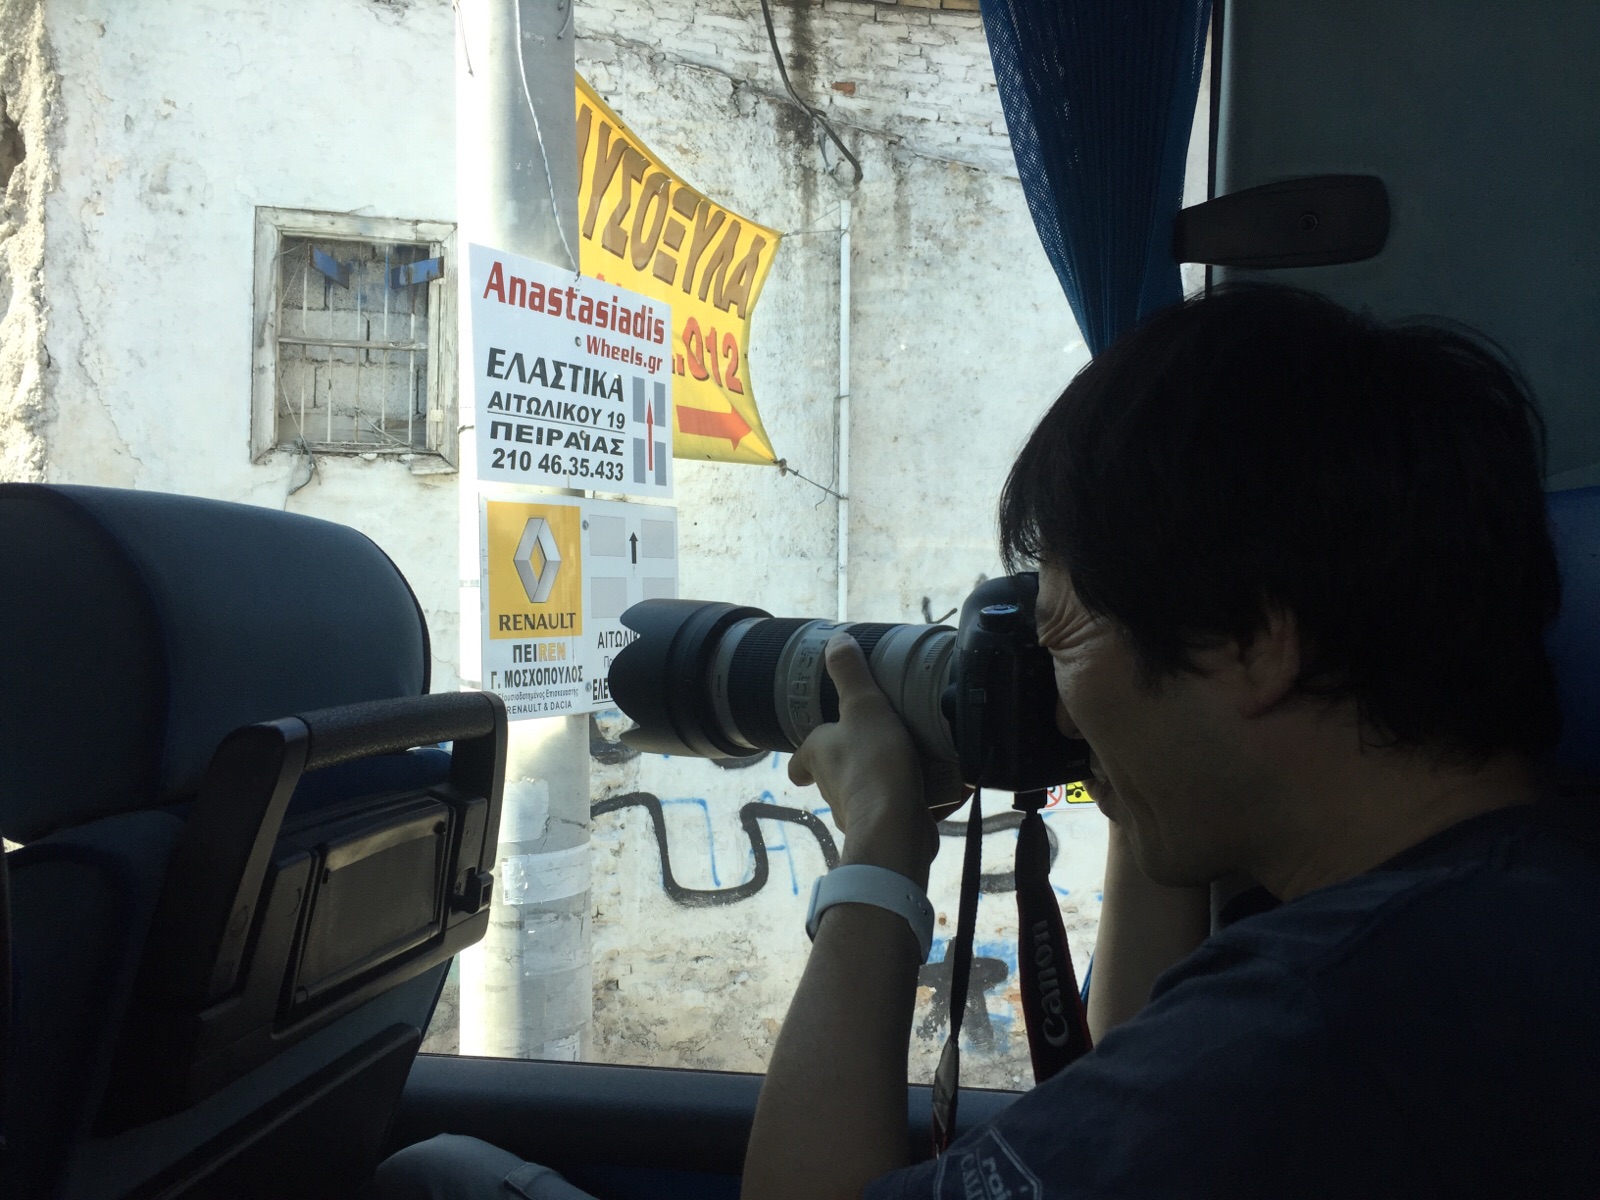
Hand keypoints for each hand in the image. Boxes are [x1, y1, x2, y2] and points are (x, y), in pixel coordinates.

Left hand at [787, 633, 965, 887]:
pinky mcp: (889, 827)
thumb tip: (836, 640)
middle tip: (876, 741)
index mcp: (818, 756)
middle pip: (835, 774)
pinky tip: (942, 784)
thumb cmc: (872, 762)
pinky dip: (917, 797)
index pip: (800, 759)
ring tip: (914, 758)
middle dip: (853, 761)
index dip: (803, 756)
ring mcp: (860, 811)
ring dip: (886, 778)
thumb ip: (850, 674)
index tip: (812, 752)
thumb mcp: (863, 705)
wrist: (895, 825)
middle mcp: (831, 787)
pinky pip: (902, 807)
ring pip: (869, 791)